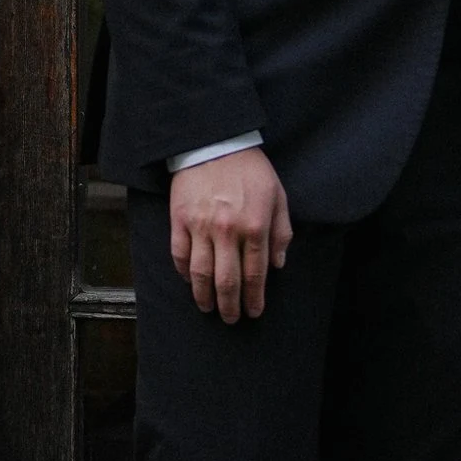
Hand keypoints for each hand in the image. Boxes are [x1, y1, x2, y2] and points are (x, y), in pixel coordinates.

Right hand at [170, 146, 292, 321]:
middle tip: (232, 318)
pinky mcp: (179, 220)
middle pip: (227, 281)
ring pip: (200, 274)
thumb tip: (279, 264)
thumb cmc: (250, 168)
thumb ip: (281, 231)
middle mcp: (227, 231)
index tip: (254, 311)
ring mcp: (200, 226)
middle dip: (230, 305)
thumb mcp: (277, 195)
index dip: (255, 297)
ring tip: (208, 308)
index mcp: (254, 226)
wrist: (215, 141)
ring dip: (204, 296)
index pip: (255, 274)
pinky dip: (184, 272)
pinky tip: (189, 281)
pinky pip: (179, 254)